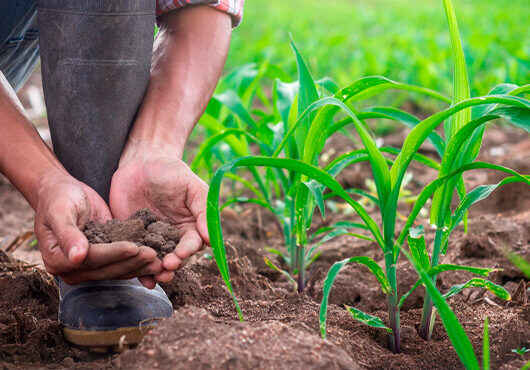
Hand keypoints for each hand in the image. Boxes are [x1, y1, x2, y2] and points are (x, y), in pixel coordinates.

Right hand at [34, 171, 162, 287]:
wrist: (63, 193)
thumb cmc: (59, 198)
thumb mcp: (60, 211)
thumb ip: (68, 233)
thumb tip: (77, 257)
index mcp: (57, 260)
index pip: (91, 260)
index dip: (113, 254)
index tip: (133, 247)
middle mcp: (72, 269)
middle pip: (107, 269)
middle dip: (131, 262)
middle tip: (153, 254)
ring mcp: (89, 268)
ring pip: (117, 271)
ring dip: (139, 266)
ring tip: (158, 259)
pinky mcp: (104, 261)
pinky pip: (122, 265)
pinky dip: (139, 264)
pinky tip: (156, 260)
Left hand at [110, 151, 208, 275]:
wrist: (140, 164)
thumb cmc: (170, 171)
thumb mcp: (191, 185)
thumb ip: (202, 208)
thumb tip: (210, 237)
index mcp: (191, 226)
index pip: (193, 243)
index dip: (188, 251)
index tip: (181, 254)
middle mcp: (173, 237)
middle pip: (176, 258)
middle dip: (172, 264)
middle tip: (166, 267)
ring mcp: (153, 240)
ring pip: (157, 262)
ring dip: (157, 272)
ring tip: (154, 277)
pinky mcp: (133, 240)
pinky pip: (136, 258)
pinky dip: (138, 270)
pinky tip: (140, 280)